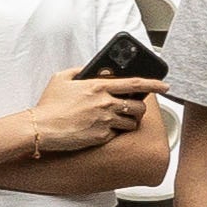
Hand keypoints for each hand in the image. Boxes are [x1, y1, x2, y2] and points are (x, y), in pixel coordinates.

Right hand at [19, 69, 154, 161]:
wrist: (42, 128)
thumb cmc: (49, 104)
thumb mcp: (62, 78)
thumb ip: (80, 70)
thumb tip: (92, 69)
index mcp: (98, 86)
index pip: (135, 84)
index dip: (154, 84)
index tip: (165, 86)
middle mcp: (105, 103)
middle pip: (139, 107)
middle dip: (139, 108)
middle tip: (132, 109)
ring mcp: (105, 121)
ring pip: (132, 122)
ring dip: (128, 121)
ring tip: (116, 119)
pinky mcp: (102, 137)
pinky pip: (117, 134)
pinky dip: (113, 131)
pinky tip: (100, 129)